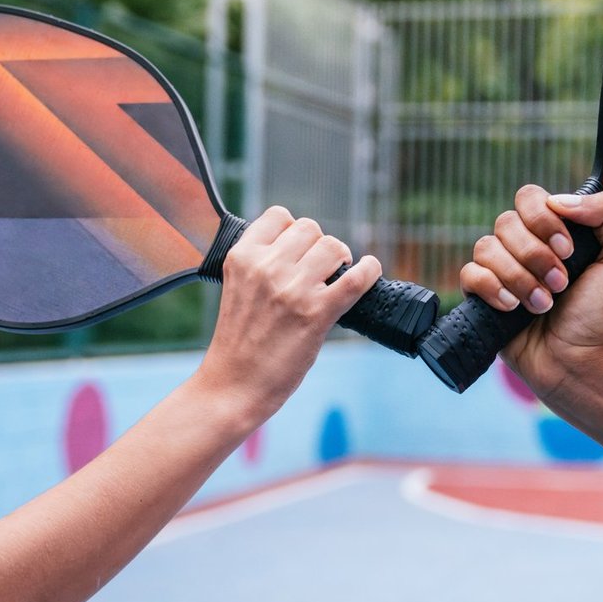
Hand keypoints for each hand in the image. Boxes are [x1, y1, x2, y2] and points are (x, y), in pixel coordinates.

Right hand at [197, 206, 381, 418]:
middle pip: (310, 228)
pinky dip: (369, 271)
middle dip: (319, 246)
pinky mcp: (316, 313)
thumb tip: (304, 250)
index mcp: (242, 257)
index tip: (299, 251)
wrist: (233, 385)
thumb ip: (262, 265)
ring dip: (341, 259)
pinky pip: (357, 278)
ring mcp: (292, 289)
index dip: (294, 231)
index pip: (279, 216)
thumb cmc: (239, 343)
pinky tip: (370, 272)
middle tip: (321, 269)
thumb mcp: (239, 289)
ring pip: (334, 247)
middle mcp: (266, 267)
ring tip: (336, 277)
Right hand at [460, 185, 602, 397]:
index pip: (530, 198)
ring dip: (520, 278)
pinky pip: (470, 274)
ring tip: (543, 305)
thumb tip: (558, 201)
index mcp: (555, 230)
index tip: (569, 251)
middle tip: (561, 284)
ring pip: (486, 247)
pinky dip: (492, 288)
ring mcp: (502, 270)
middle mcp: (525, 246)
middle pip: (507, 221)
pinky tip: (514, 308)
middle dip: (535, 255)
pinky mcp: (483, 296)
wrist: (583, 362)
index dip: (545, 221)